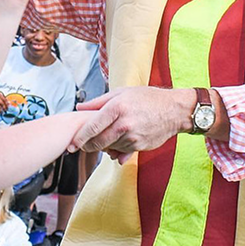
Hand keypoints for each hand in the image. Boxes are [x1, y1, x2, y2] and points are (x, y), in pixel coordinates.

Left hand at [69, 87, 195, 162]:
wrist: (173, 110)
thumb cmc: (147, 98)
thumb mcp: (122, 93)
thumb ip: (98, 102)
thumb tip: (80, 108)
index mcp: (117, 108)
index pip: (92, 127)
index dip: (79, 138)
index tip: (71, 144)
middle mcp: (124, 124)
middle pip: (98, 142)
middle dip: (87, 146)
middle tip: (82, 146)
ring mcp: (132, 137)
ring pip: (109, 148)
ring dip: (103, 147)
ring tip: (105, 138)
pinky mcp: (139, 147)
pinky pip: (121, 152)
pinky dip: (116, 150)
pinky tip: (118, 142)